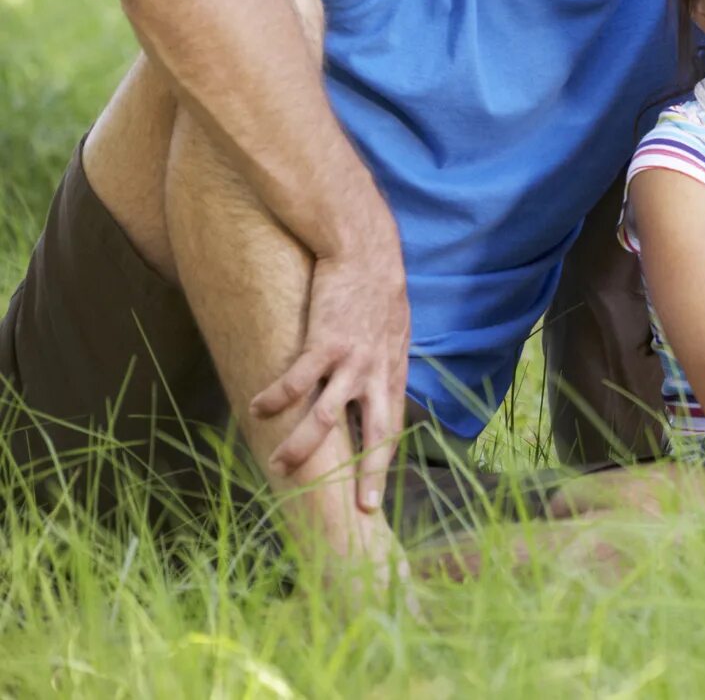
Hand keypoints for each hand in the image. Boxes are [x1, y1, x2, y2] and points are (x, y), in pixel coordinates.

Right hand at [251, 247, 411, 510]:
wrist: (365, 252)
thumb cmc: (373, 296)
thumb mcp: (389, 337)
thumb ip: (380, 370)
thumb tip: (367, 399)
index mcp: (391, 375)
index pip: (391, 429)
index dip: (381, 464)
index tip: (370, 500)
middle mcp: (377, 373)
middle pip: (376, 432)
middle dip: (367, 471)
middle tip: (358, 506)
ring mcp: (353, 359)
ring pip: (328, 413)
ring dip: (303, 443)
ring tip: (279, 466)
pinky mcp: (326, 340)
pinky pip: (298, 377)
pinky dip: (278, 395)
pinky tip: (258, 409)